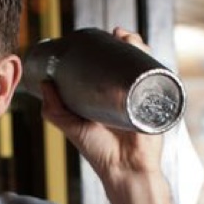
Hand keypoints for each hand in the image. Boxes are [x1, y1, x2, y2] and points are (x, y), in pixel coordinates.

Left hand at [39, 27, 165, 181]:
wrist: (124, 169)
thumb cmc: (99, 152)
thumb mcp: (72, 127)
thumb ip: (55, 109)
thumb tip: (45, 83)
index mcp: (108, 97)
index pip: (111, 66)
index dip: (109, 49)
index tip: (103, 37)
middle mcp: (127, 94)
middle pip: (130, 60)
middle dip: (127, 42)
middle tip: (118, 35)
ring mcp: (143, 98)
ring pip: (144, 65)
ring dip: (140, 47)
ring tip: (130, 39)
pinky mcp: (157, 104)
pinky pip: (158, 78)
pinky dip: (154, 62)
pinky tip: (146, 52)